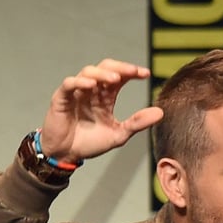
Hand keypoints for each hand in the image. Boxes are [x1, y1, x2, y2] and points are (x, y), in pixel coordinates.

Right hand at [38, 59, 163, 163]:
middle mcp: (92, 90)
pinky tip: (91, 85)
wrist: (67, 154)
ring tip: (115, 79)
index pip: (120, 76)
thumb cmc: (90, 143)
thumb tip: (161, 112)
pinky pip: (69, 84)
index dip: (132, 72)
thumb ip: (137, 123)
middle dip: (120, 67)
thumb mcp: (119, 134)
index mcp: (106, 96)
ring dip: (102, 73)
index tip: (146, 74)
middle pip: (105, 68)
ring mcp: (76, 92)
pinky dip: (80, 82)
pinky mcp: (61, 98)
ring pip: (88, 72)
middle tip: (134, 71)